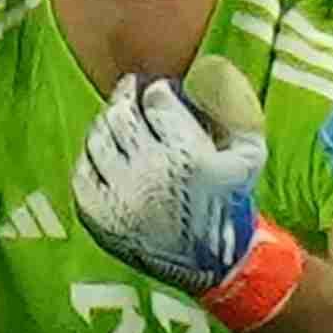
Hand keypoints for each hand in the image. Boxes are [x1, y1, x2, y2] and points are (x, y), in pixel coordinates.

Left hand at [71, 58, 268, 294]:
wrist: (213, 262)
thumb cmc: (231, 203)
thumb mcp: (250, 153)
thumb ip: (237, 110)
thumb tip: (213, 70)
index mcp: (186, 155)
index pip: (157, 102)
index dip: (155, 90)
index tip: (157, 90)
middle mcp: (150, 173)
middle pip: (122, 115)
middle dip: (124, 96)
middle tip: (128, 89)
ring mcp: (121, 195)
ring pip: (98, 139)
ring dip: (105, 122)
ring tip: (115, 117)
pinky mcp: (100, 216)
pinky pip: (82, 172)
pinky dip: (89, 156)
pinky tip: (102, 151)